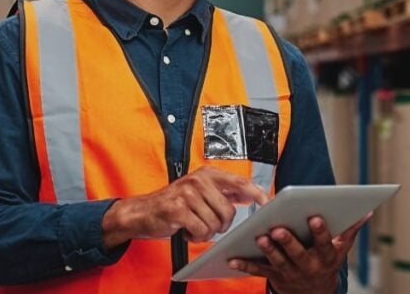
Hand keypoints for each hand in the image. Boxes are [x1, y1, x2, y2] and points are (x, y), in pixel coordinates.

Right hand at [101, 166, 269, 247]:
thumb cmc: (173, 204)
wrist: (142, 212)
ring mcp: (187, 193)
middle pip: (228, 211)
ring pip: (215, 223)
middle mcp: (198, 180)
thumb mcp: (200, 191)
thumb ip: (224, 191)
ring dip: (206, 231)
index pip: (239, 183)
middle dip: (221, 225)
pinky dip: (195, 236)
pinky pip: (201, 230)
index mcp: (207, 174)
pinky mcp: (177, 208)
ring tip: (193, 224)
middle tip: (207, 224)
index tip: (267, 202)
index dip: (256, 193)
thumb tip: (252, 193)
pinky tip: (186, 229)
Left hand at [227, 213, 371, 293]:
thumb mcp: (341, 250)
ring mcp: (290, 273)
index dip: (320, 231)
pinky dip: (245, 265)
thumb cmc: (326, 263)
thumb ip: (350, 230)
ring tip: (259, 237)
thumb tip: (366, 210)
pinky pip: (258, 270)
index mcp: (325, 257)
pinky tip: (232, 258)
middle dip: (288, 241)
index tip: (315, 217)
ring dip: (268, 250)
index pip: (324, 243)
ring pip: (277, 261)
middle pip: (298, 253)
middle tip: (278, 228)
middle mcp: (308, 266)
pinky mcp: (274, 276)